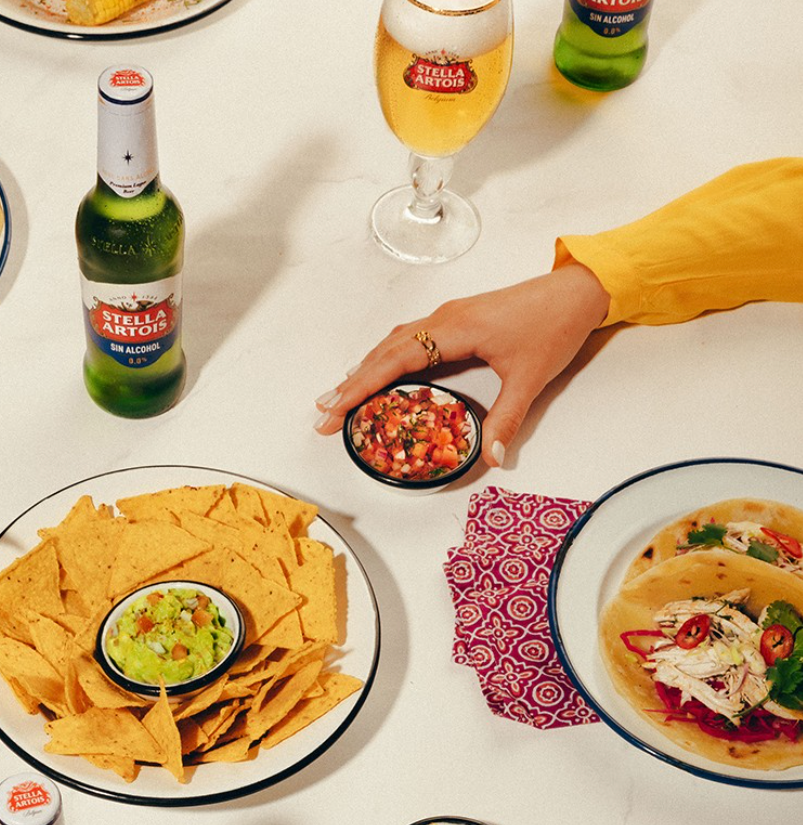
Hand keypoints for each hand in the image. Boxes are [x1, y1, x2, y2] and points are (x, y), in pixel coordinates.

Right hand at [313, 263, 609, 465]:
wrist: (577, 290)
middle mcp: (444, 320)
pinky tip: (379, 373)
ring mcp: (448, 317)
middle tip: (324, 416)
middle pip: (384, 352)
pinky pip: (409, 340)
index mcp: (454, 330)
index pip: (394, 361)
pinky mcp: (457, 321)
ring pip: (393, 344)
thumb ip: (507, 420)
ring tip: (339, 397)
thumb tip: (492, 458)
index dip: (361, 388)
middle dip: (351, 385)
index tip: (336, 411)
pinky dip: (386, 359)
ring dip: (365, 370)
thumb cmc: (554, 324)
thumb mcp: (531, 378)